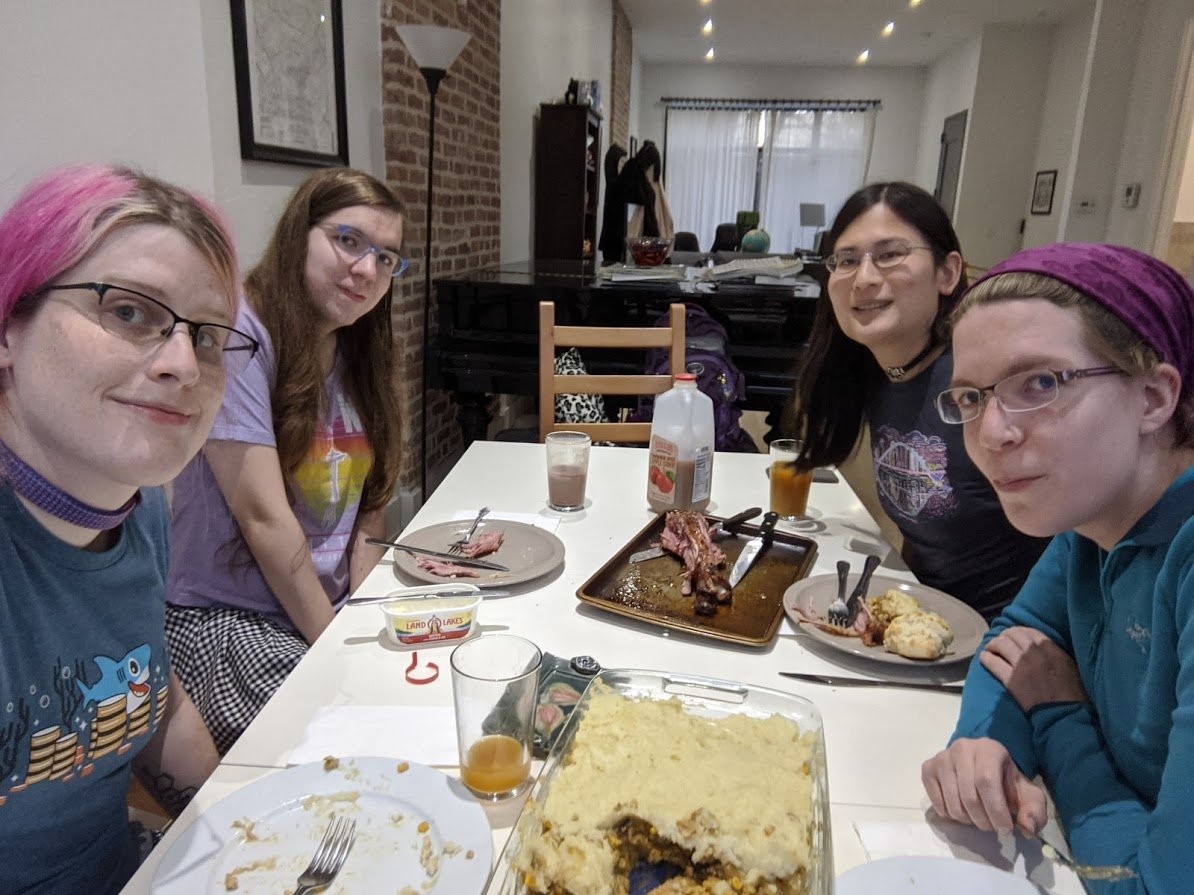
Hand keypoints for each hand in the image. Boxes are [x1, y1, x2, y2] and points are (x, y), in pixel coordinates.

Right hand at [922, 737, 1046, 835]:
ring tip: (977, 819)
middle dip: (982, 820)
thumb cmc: (1005, 782)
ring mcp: (942, 757)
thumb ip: (1034, 811)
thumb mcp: (1026, 794)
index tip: (1005, 829)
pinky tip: (961, 810)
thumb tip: (1028, 828)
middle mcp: (962, 748)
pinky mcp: (928, 767)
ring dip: (967, 820)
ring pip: (952, 802)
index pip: (986, 782)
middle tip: (991, 827)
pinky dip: (949, 814)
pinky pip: (936, 801)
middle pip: (968, 795)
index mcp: (989, 749)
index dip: (995, 810)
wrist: (983, 766)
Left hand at [979, 626, 1087, 712]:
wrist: (1064, 714)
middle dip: (1005, 635)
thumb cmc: (1072, 693)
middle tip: (1001, 641)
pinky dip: (986, 658)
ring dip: (993, 644)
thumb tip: (1043, 646)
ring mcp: (1021, 665)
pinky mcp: (1011, 679)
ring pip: (1001, 644)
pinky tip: (984, 658)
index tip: (1015, 635)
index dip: (1019, 631)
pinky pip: (993, 663)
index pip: (1029, 631)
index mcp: (1050, 648)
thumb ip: (1055, 653)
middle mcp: (1034, 653)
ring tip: (990, 648)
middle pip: (1013, 634)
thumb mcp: (1070, 666)